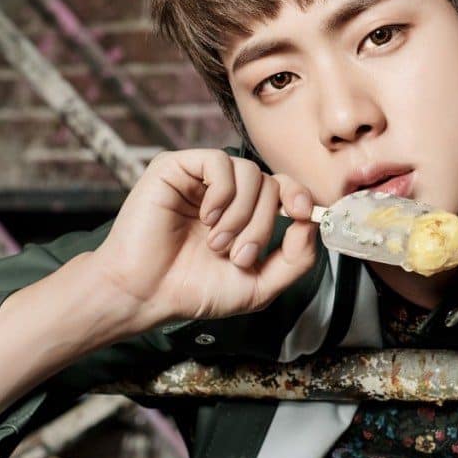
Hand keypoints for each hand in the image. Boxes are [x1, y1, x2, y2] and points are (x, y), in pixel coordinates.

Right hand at [88, 149, 318, 333]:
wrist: (145, 295)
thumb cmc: (194, 291)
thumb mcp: (259, 285)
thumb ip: (296, 259)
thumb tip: (312, 223)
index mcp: (243, 213)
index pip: (282, 188)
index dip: (298, 195)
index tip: (302, 214)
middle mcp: (223, 192)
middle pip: (270, 184)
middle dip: (262, 225)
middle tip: (236, 255)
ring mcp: (199, 178)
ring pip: (249, 173)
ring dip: (241, 215)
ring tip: (217, 243)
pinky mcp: (175, 167)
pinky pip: (218, 162)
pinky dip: (222, 194)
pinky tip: (206, 218)